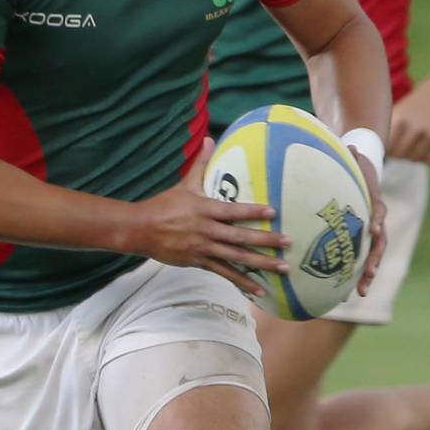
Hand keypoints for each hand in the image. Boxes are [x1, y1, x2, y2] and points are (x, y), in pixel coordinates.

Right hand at [127, 140, 289, 297]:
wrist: (141, 229)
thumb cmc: (164, 205)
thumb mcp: (184, 184)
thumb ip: (200, 163)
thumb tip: (209, 139)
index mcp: (205, 209)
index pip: (233, 211)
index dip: (253, 211)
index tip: (273, 212)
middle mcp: (207, 230)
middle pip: (240, 237)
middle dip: (266, 240)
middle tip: (289, 242)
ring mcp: (204, 248)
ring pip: (237, 258)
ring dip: (261, 264)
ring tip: (283, 268)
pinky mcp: (199, 262)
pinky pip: (225, 274)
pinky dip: (242, 282)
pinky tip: (259, 290)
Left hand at [347, 148, 386, 294]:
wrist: (361, 173)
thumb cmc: (355, 165)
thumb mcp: (354, 158)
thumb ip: (352, 155)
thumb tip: (351, 145)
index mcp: (374, 203)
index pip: (379, 212)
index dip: (377, 220)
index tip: (374, 228)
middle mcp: (376, 221)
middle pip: (379, 244)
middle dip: (373, 261)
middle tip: (368, 276)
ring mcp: (369, 234)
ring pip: (371, 257)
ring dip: (367, 275)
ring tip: (361, 292)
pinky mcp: (360, 241)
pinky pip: (359, 260)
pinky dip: (353, 276)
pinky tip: (344, 294)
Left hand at [389, 78, 429, 164]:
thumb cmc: (411, 108)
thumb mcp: (395, 112)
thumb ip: (383, 132)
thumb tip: (372, 158)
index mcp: (400, 119)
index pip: (386, 148)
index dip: (385, 149)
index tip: (387, 145)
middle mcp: (417, 127)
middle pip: (400, 155)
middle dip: (397, 153)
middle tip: (400, 146)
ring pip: (415, 159)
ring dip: (411, 156)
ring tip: (412, 145)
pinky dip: (426, 158)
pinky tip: (424, 147)